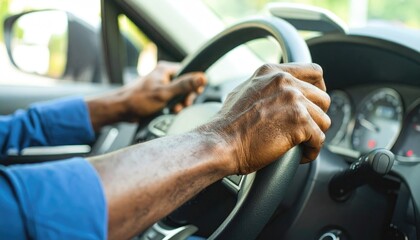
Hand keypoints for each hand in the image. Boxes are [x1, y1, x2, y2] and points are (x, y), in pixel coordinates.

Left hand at [122, 61, 206, 118]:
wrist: (122, 109)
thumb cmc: (138, 99)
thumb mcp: (164, 93)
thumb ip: (184, 85)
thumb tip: (202, 77)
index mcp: (165, 69)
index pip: (188, 72)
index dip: (193, 84)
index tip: (195, 93)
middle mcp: (164, 75)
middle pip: (185, 84)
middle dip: (186, 96)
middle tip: (183, 104)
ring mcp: (161, 85)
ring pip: (179, 93)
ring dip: (180, 103)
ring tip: (174, 109)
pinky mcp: (158, 95)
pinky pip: (172, 99)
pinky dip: (173, 106)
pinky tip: (170, 111)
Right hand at [200, 63, 330, 173]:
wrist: (221, 142)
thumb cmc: (228, 124)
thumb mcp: (245, 91)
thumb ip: (266, 87)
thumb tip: (277, 92)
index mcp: (273, 73)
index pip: (314, 72)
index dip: (319, 88)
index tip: (315, 102)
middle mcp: (285, 82)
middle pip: (322, 98)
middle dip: (316, 117)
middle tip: (305, 130)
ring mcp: (294, 101)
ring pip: (324, 120)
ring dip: (313, 135)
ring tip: (300, 145)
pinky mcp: (299, 122)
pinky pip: (319, 139)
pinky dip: (311, 151)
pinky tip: (299, 155)